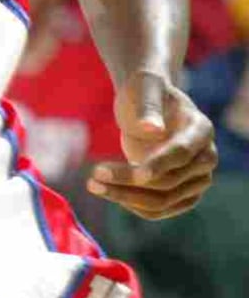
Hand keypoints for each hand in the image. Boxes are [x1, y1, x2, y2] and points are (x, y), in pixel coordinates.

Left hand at [87, 70, 216, 218]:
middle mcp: (206, 157)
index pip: (181, 154)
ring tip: (93, 185)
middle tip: (92, 178)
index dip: (158, 165)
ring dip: (126, 198)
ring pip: (163, 201)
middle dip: (129, 182)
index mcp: (201, 130)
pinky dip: (133, 205)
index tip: (135, 174)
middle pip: (169, 182)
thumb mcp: (144, 88)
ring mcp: (196, 178)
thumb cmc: (145, 90)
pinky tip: (109, 192)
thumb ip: (148, 107)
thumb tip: (152, 129)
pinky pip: (160, 209)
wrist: (147, 103)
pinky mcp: (182, 193)